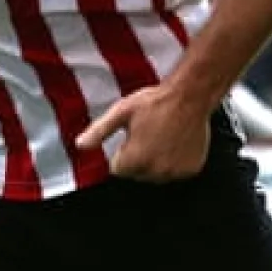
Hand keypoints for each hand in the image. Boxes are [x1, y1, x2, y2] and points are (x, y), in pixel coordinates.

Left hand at [75, 85, 209, 181]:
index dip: (122, 152)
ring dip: (155, 162)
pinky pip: (176, 172)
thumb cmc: (156, 101)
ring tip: (161, 137)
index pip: (118, 169)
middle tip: (147, 134)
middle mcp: (155, 171)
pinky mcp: (191, 169)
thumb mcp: (121, 111)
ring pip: (156, 175)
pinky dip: (174, 162)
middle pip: (137, 174)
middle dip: (138, 159)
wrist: (190, 96)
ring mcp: (175, 172)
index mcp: (135, 159)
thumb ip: (99, 131)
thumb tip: (80, 145)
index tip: (130, 137)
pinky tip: (175, 142)